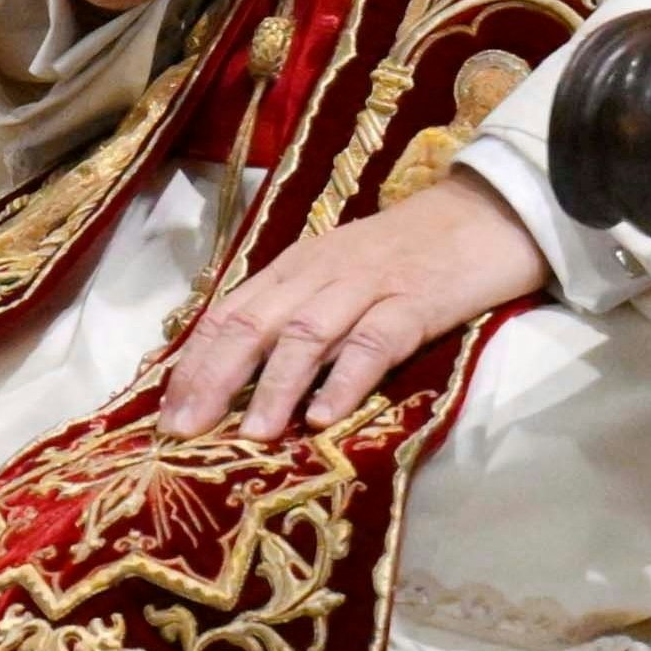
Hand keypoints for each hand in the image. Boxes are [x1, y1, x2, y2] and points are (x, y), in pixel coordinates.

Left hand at [157, 172, 551, 440]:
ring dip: (274, 386)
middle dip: (213, 379)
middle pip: (253, 324)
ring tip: (252, 435)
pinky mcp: (415, 302)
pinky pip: (373, 342)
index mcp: (293, 268)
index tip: (165, 412)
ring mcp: (367, 285)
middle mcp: (319, 273)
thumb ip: (295, 315)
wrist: (485, 215)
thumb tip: (240, 376)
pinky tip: (324, 416)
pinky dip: (344, 379)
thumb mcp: (336, 276)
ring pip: (306, 334)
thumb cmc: (405, 256)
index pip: (228, 314)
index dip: (193, 363)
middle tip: (185, 431)